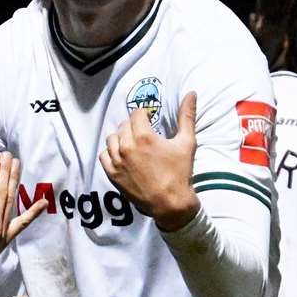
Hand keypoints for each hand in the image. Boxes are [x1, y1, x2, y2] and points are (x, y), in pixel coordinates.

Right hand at [0, 153, 47, 296]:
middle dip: (4, 171)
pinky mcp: (5, 240)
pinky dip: (33, 213)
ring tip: (17, 165)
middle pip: (1, 191)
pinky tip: (44, 202)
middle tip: (7, 154)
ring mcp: (1, 233)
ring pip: (10, 202)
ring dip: (14, 182)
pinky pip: (22, 224)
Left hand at [100, 92, 200, 231]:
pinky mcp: (113, 174)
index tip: (151, 119)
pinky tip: (122, 155)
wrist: (170, 203)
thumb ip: (187, 116)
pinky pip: (104, 155)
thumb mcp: (187, 142)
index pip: (137, 113)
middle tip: (145, 132)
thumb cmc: (180, 173)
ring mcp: (117, 161)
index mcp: (144, 136)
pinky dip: (111, 152)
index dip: (145, 114)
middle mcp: (127, 146)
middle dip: (134, 125)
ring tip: (132, 142)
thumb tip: (191, 93)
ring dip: (121, 136)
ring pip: (112, 138)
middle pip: (124, 125)